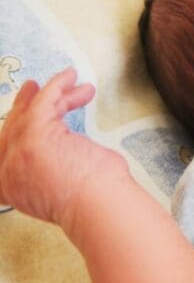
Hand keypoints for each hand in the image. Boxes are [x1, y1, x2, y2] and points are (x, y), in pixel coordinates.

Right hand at [0, 69, 126, 231]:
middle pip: (13, 128)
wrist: (96, 206)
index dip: (14, 130)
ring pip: (31, 113)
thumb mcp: (58, 190)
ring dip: (50, 94)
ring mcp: (19, 151)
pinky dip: (57, 85)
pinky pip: (45, 100)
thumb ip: (45, 174)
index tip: (25, 114)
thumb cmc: (91, 202)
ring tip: (67, 81)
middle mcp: (6, 171)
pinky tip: (70, 76)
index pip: (5, 152)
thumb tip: (59, 156)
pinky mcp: (37, 133)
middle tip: (35, 89)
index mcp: (8, 188)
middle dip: (24, 106)